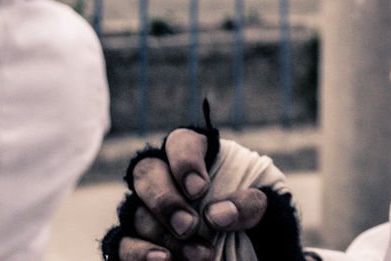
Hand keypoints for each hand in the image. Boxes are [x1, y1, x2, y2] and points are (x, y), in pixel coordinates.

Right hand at [102, 122, 305, 260]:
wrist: (253, 248)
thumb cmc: (256, 217)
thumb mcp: (266, 206)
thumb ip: (249, 204)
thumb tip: (218, 214)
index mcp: (199, 156)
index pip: (181, 142)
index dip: (184, 162)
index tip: (200, 189)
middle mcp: (166, 178)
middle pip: (147, 173)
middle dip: (166, 201)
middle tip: (190, 226)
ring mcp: (147, 210)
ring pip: (138, 212)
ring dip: (165, 235)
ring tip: (200, 255)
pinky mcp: (136, 241)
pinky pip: (124, 244)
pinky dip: (140, 253)